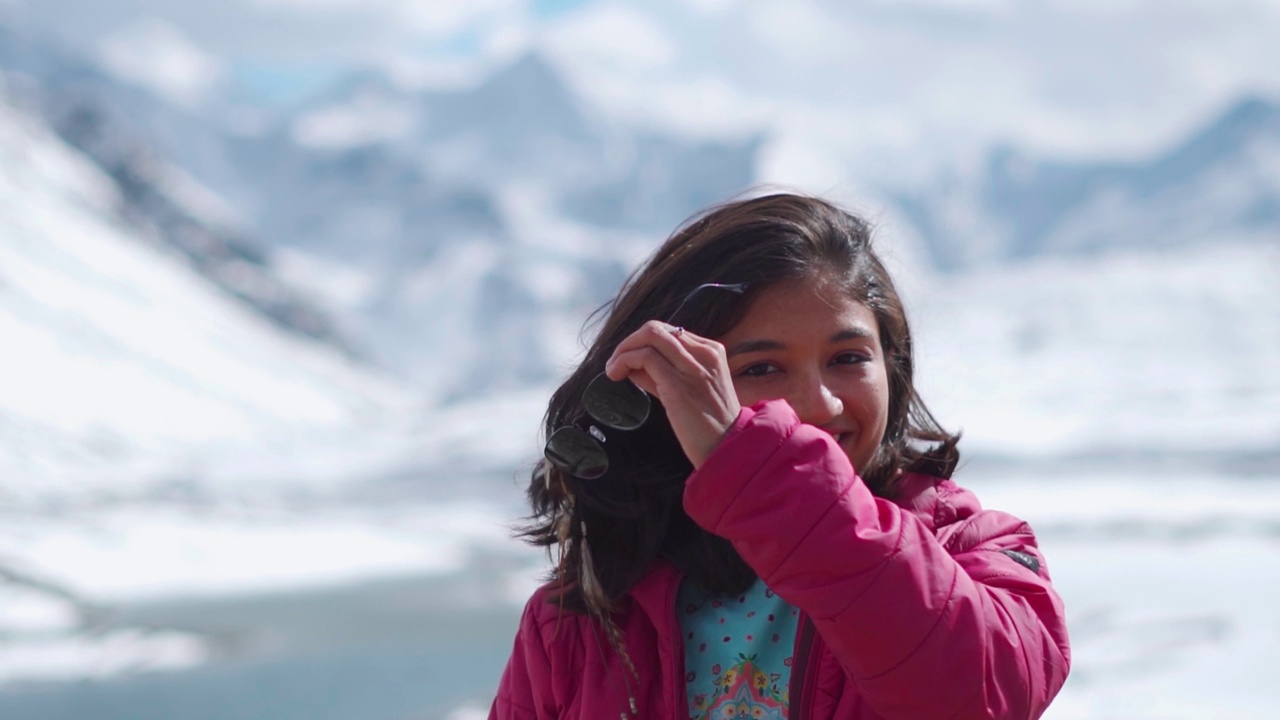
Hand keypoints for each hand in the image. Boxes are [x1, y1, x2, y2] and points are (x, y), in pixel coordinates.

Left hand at [604, 321, 740, 467]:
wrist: (728, 447)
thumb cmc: (710, 426)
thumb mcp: (690, 391)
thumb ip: (663, 375)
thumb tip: (633, 367)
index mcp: (711, 351)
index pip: (669, 333)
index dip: (643, 343)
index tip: (629, 360)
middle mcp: (704, 353)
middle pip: (656, 329)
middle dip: (629, 342)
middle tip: (616, 362)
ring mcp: (692, 367)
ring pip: (649, 336)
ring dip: (623, 350)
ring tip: (613, 369)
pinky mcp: (677, 383)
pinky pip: (644, 357)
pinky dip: (624, 361)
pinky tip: (617, 374)